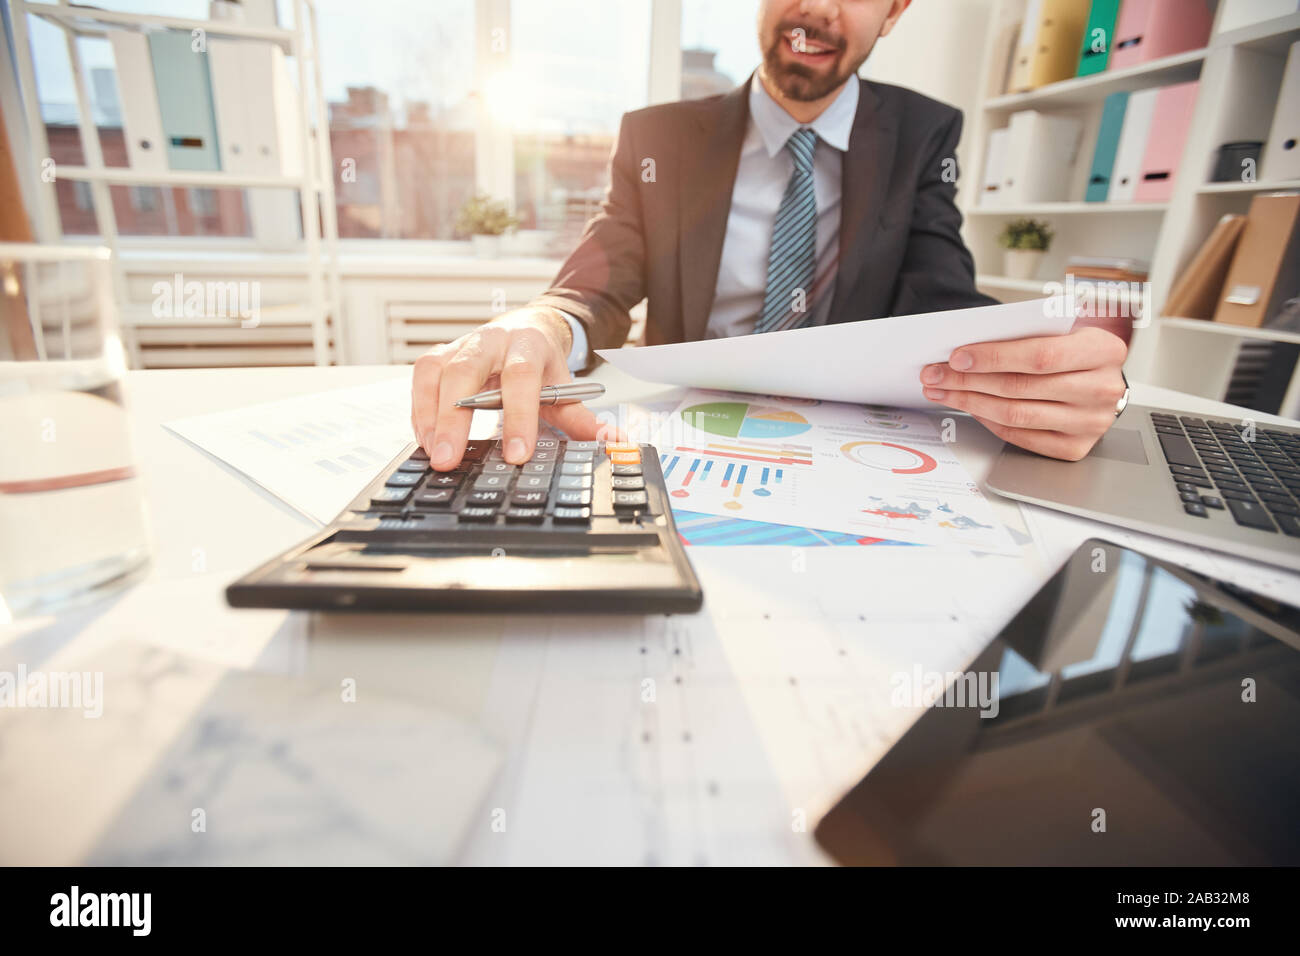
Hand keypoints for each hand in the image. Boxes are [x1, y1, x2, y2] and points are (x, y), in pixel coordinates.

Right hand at [411, 307, 612, 470]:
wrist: (527, 326)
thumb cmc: (541, 361)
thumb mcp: (564, 387)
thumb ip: (582, 419)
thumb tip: (613, 443)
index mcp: (528, 344)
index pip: (521, 378)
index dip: (518, 415)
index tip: (517, 454)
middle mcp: (490, 340)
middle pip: (466, 372)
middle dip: (454, 417)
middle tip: (449, 457)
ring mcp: (461, 344)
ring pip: (436, 372)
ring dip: (429, 414)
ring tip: (433, 452)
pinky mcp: (439, 354)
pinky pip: (421, 378)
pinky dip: (419, 409)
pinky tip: (425, 438)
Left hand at [919, 326, 1127, 460]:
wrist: (1102, 377)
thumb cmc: (1075, 348)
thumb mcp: (1063, 328)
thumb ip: (1026, 332)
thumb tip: (967, 350)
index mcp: (1103, 351)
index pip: (1039, 356)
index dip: (993, 357)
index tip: (957, 357)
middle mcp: (1101, 390)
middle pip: (1020, 387)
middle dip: (968, 381)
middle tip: (935, 374)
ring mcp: (1090, 423)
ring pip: (1015, 414)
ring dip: (970, 402)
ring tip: (943, 391)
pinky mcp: (1074, 447)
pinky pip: (1019, 436)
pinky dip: (988, 421)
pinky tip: (970, 406)